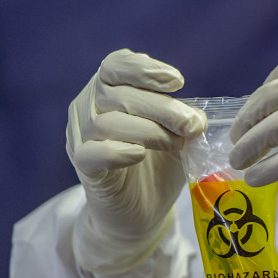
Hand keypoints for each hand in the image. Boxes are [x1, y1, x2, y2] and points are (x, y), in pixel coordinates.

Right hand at [67, 49, 205, 269]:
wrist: (140, 212)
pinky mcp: (82, 167)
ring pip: (108, 122)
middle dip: (162, 107)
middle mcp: (88, 107)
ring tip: (177, 144)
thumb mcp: (176, 136)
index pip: (116, 65)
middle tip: (192, 125)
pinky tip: (139, 154)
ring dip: (150, 131)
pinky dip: (117, 151)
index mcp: (108, 90)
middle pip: (119, 95)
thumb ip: (183, 121)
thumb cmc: (157, 167)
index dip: (144, 69)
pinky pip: (93, 152)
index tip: (177, 82)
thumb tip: (195, 117)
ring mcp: (81, 137)